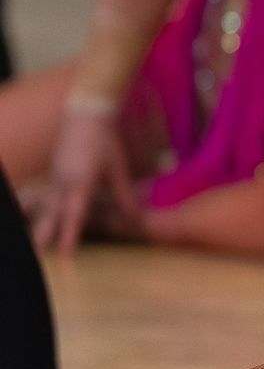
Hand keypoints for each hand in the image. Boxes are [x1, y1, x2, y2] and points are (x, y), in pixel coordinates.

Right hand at [22, 111, 142, 254]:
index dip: (70, 234)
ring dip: (39, 222)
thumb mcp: (118, 168)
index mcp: (80, 181)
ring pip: (45, 205)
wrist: (85, 116)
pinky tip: (24, 211)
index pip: (75, 213)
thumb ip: (124, 195)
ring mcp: (55, 177)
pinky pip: (44, 195)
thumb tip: (135, 219)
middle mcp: (63, 182)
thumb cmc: (104, 141)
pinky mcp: (53, 174)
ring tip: (33, 241)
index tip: (65, 252)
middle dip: (46, 233)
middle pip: (53, 212)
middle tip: (39, 252)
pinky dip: (36, 207)